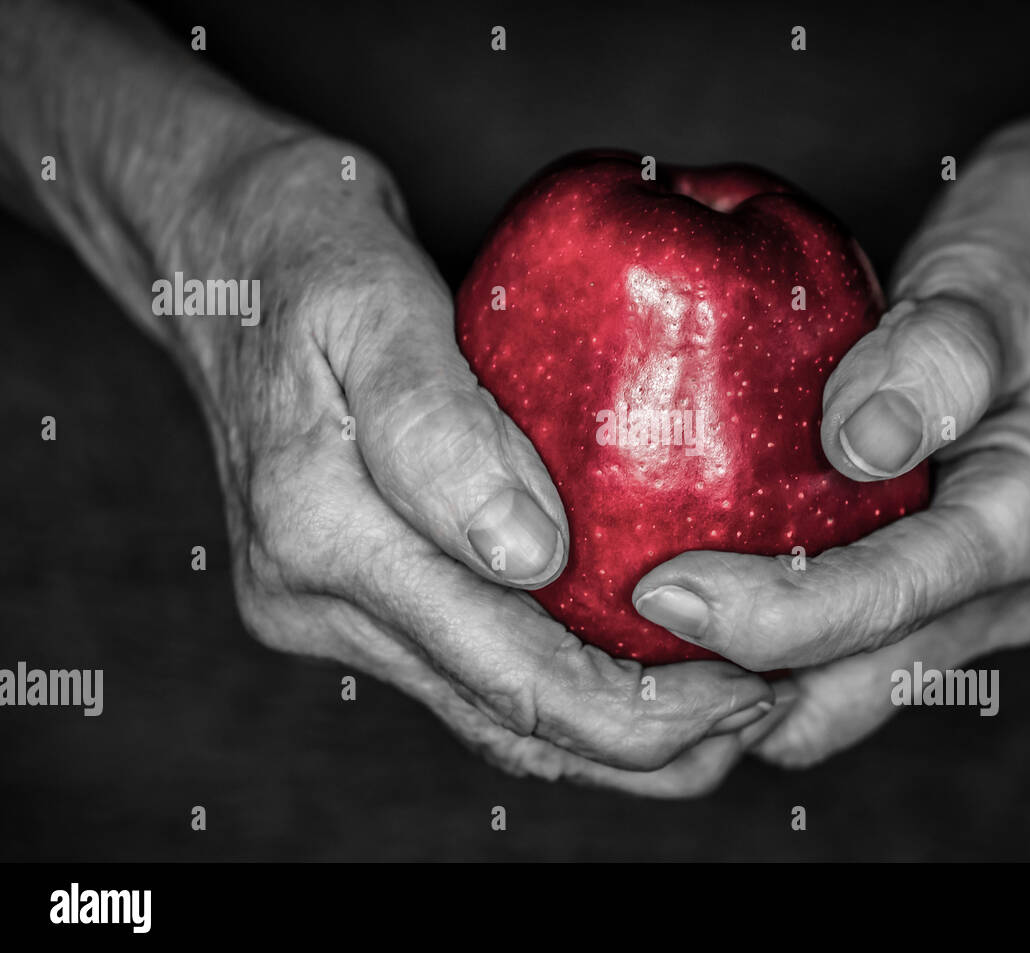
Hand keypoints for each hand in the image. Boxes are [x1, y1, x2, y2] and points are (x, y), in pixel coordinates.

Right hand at [178, 140, 772, 793]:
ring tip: (726, 713)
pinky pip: (470, 670)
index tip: (750, 690)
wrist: (219, 250)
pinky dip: (560, 690)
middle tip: (764, 710)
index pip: (506, 669)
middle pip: (506, 719)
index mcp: (322, 532)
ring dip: (609, 735)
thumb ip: (439, 430)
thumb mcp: (370, 299)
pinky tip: (637, 672)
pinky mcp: (349, 596)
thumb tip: (530, 558)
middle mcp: (314, 598)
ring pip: (489, 715)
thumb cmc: (303, 249)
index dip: (638, 708)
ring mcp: (325, 608)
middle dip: (645, 741)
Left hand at [633, 134, 1029, 765]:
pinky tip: (672, 619)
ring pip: (829, 701)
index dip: (771, 614)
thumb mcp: (987, 283)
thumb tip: (861, 445)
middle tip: (617, 653)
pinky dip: (748, 662)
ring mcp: (961, 612)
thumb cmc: (1018, 271)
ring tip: (628, 653)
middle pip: (850, 690)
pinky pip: (821, 667)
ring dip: (732, 693)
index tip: (658, 588)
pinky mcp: (916, 609)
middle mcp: (1005, 594)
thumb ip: (937, 357)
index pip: (890, 598)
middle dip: (732, 690)